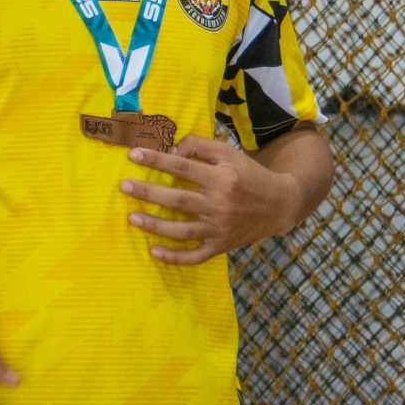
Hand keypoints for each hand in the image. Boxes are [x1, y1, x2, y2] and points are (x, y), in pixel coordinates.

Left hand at [120, 134, 304, 265]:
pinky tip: (154, 251)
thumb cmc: (250, 175)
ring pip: (182, 230)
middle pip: (178, 199)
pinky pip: (195, 256)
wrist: (280, 204)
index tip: (133, 155)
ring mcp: (220, 228)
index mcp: (222, 178)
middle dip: (148, 192)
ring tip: (132, 218)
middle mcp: (220, 204)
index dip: (156, 160)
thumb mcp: (230, 153)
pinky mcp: (221, 245)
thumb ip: (201, 147)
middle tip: (124, 186)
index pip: (182, 167)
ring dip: (155, 225)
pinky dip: (175, 257)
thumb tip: (172, 151)